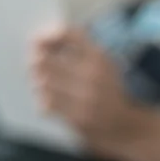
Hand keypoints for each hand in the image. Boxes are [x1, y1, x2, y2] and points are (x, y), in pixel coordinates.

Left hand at [31, 26, 135, 155]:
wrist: (125, 127)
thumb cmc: (110, 92)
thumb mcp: (104, 64)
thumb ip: (81, 47)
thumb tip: (46, 37)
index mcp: (100, 57)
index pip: (66, 34)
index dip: (46, 36)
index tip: (37, 41)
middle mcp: (93, 74)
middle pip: (45, 59)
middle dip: (35, 62)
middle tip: (34, 65)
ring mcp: (85, 98)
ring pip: (43, 83)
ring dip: (38, 83)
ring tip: (42, 84)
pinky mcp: (78, 118)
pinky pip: (47, 104)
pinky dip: (44, 101)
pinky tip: (47, 101)